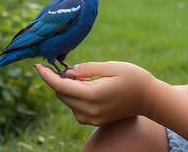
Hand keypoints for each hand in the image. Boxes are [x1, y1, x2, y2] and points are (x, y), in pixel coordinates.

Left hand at [35, 61, 158, 125]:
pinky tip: (90, 86)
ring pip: (67, 101)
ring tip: (89, 77)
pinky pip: (76, 107)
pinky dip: (76, 95)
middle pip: (61, 94)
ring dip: (69, 88)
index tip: (37, 66)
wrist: (150, 99)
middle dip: (60, 80)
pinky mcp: (94, 121)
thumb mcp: (112, 66)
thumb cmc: (134, 78)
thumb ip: (89, 68)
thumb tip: (70, 71)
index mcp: (92, 95)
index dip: (47, 76)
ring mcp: (91, 118)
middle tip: (74, 67)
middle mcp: (89, 110)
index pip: (60, 86)